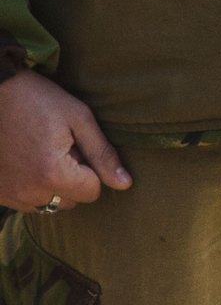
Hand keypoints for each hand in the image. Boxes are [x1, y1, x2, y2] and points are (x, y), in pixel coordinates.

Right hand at [0, 69, 131, 212]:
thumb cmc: (37, 100)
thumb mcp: (78, 119)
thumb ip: (103, 154)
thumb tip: (125, 184)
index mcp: (53, 175)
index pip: (92, 192)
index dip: (92, 169)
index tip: (77, 146)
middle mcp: (28, 193)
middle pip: (71, 201)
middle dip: (73, 179)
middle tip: (59, 148)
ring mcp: (9, 196)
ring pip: (48, 204)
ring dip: (52, 186)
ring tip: (42, 154)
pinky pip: (25, 202)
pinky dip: (32, 187)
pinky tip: (27, 161)